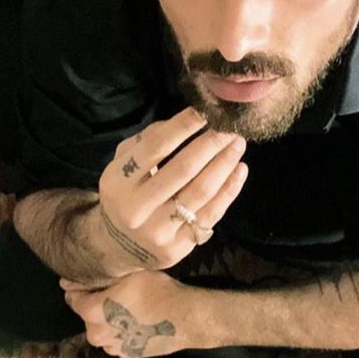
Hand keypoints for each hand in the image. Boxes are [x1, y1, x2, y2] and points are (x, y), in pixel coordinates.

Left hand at [60, 271, 199, 357]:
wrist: (185, 318)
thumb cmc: (156, 290)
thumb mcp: (128, 273)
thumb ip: (101, 275)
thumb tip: (79, 278)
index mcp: (92, 312)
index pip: (72, 297)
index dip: (78, 287)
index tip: (88, 280)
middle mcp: (96, 333)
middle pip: (87, 315)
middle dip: (95, 304)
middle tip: (113, 292)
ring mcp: (112, 347)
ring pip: (102, 329)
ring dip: (108, 319)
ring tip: (126, 307)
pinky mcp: (127, 355)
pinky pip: (116, 340)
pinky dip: (120, 331)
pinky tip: (136, 321)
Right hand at [96, 107, 247, 272]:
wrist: (118, 246)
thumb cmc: (126, 195)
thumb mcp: (122, 166)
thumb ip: (146, 141)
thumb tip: (182, 121)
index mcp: (118, 182)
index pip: (155, 148)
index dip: (183, 126)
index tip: (206, 111)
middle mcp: (136, 208)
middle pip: (183, 169)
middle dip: (211, 144)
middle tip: (230, 127)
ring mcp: (159, 230)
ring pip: (201, 192)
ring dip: (224, 164)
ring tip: (238, 144)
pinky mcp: (180, 246)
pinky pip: (211, 214)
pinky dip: (230, 190)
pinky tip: (240, 170)